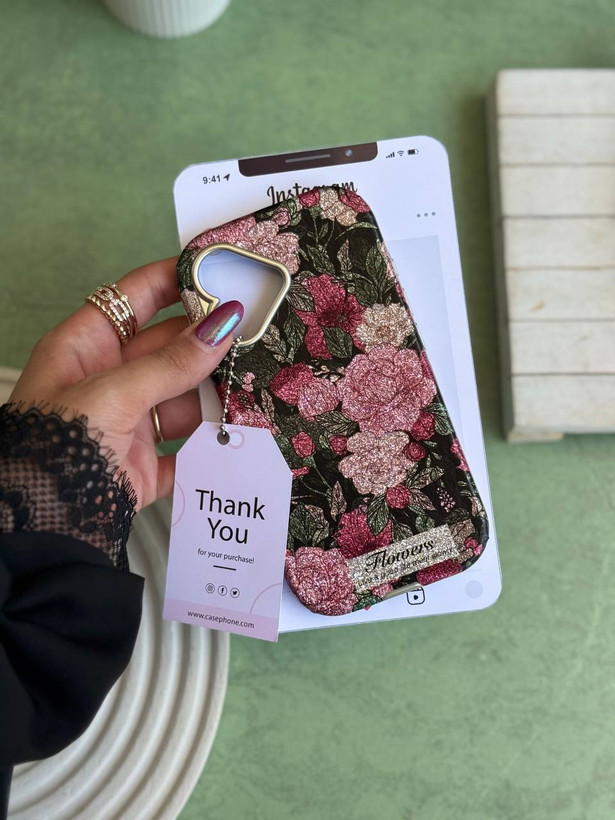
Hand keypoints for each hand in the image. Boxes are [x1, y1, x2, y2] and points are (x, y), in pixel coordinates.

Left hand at [10, 258, 242, 508]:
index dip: (174, 281)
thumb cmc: (57, 442)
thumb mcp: (113, 391)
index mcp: (88, 347)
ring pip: (186, 400)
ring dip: (218, 398)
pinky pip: (188, 452)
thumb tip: (225, 323)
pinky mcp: (146, 466)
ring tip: (261, 383)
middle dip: (210, 344)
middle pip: (169, 349)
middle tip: (258, 332)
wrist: (42, 520)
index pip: (134, 298)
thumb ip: (172, 362)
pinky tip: (243, 437)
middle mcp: (111, 380)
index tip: (221, 272)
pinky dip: (212, 449)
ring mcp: (130, 424)